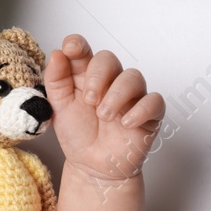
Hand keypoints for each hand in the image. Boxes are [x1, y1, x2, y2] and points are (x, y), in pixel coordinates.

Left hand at [43, 35, 163, 182]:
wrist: (91, 165)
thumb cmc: (78, 134)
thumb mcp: (59, 108)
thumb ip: (56, 81)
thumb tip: (56, 54)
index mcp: (85, 76)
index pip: (84, 51)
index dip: (78, 44)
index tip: (71, 48)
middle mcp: (109, 82)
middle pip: (109, 59)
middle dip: (98, 76)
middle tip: (89, 100)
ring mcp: (131, 96)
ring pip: (133, 77)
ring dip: (116, 95)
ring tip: (104, 116)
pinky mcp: (148, 113)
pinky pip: (154, 101)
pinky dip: (139, 110)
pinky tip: (125, 123)